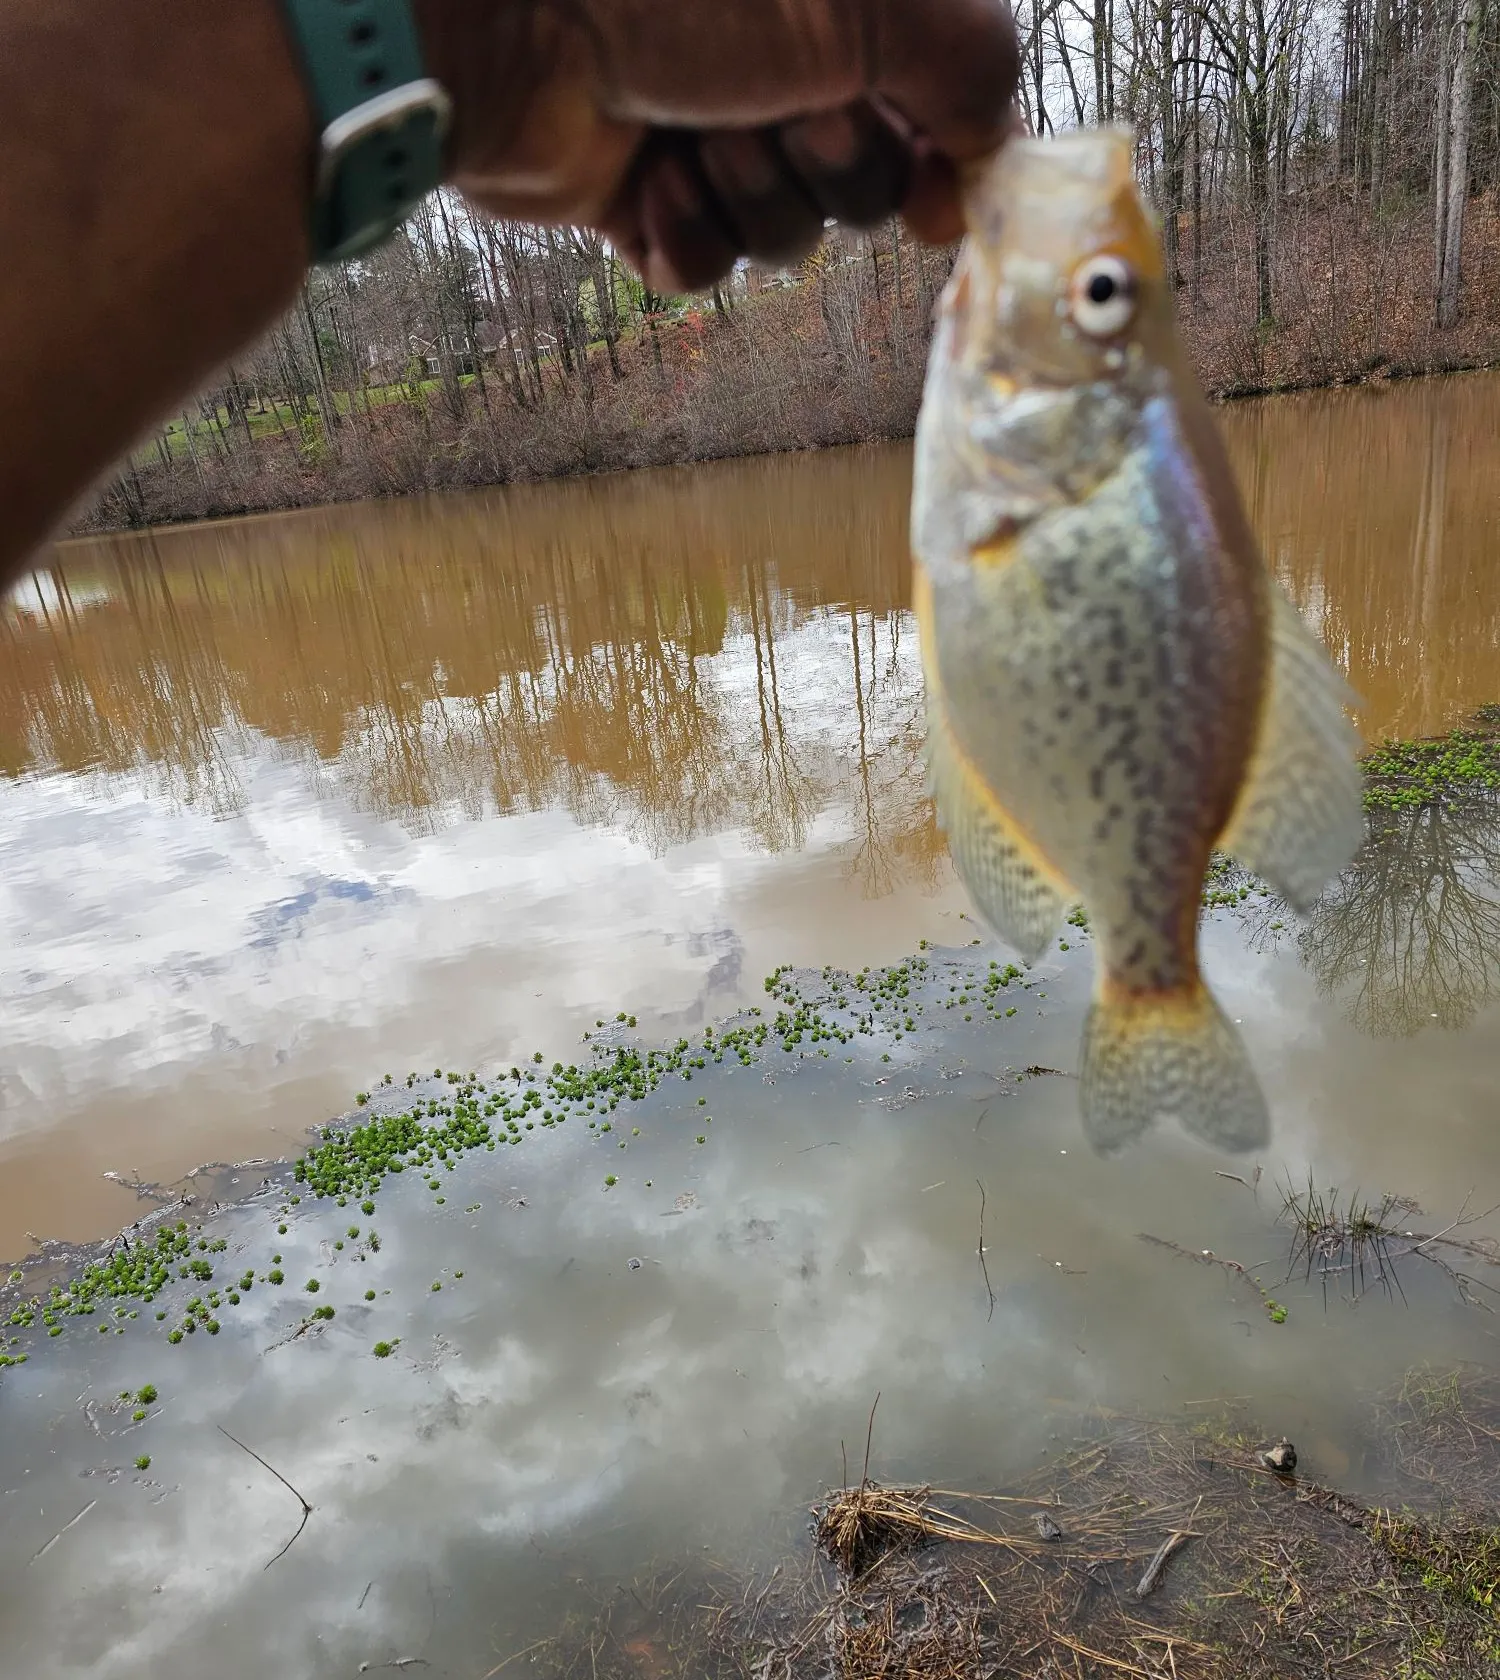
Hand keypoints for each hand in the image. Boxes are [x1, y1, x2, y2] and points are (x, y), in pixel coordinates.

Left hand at [415, 0, 1018, 290]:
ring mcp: (703, 125)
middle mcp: (776, 59)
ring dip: (750, 196)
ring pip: (783, 233)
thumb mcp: (878, 0)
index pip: (935, 104)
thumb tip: (988, 146)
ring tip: (691, 133)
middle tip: (779, 110)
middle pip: (862, 181)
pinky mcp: (638, 192)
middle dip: (828, 164)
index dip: (943, 165)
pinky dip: (682, 234)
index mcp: (839, 4)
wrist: (514, 19)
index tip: (938, 204)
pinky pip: (702, 264)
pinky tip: (644, 181)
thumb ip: (973, 63)